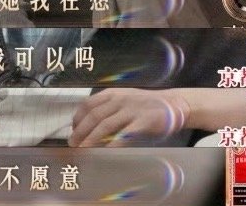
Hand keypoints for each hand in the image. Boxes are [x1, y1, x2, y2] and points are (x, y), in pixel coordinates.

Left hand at [69, 88, 189, 146]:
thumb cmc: (144, 105)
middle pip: (94, 116)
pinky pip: (125, 133)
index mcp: (111, 94)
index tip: (73, 132)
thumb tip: (87, 125)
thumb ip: (107, 109)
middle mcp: (119, 100)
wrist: (173, 104)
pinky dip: (113, 143)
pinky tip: (106, 152)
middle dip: (81, 131)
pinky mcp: (144, 121)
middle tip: (73, 144)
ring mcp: (131, 110)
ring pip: (106, 125)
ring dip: (92, 139)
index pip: (87, 105)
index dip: (77, 119)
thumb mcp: (123, 100)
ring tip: (84, 150)